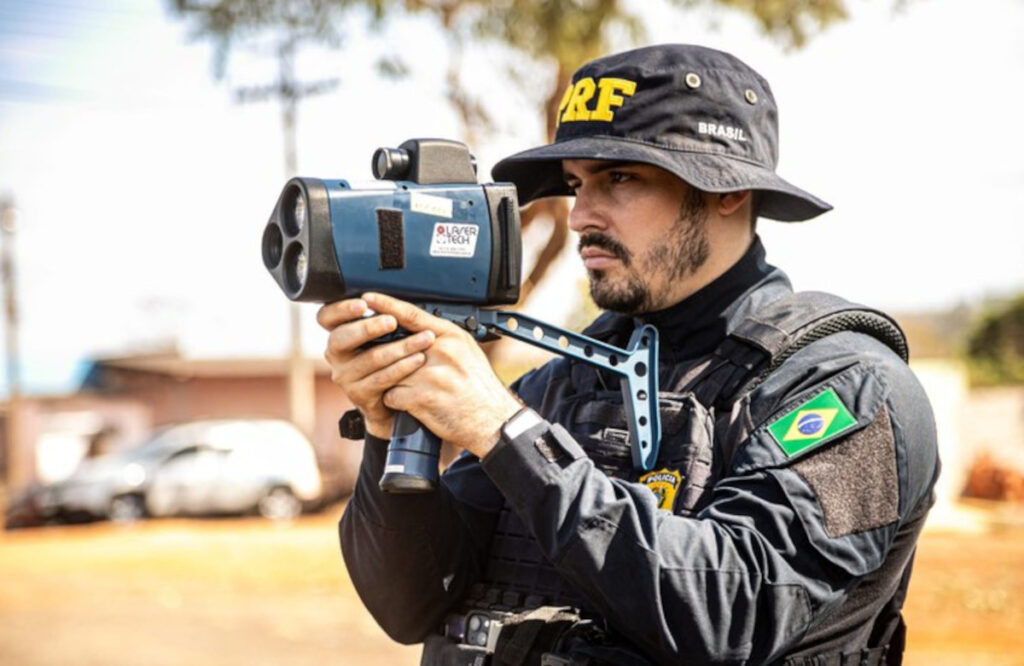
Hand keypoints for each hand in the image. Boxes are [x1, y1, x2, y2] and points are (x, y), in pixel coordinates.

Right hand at [317, 297, 436, 439]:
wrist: (393, 399)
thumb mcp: (383, 336)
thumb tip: (389, 296)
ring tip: (424, 339)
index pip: (326, 317)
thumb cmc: (389, 359)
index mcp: (339, 333)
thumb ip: (380, 316)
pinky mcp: (358, 394)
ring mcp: (345, 376)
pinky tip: (419, 358)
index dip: (340, 309)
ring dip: (400, 347)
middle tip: (392, 321)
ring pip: (370, 358)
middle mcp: (336, 354)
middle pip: (341, 338)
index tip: (363, 303)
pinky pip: (382, 378)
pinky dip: (403, 367)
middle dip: (368, 328)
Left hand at [360, 292, 522, 457]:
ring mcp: (431, 374)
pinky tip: (414, 405)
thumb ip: (441, 339)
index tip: (368, 298)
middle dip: (389, 357)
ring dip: (395, 382)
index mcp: (452, 337)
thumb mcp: (466, 352)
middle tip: (384, 361)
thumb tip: (414, 330)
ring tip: (412, 388)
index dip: (386, 305)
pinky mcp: (422, 397)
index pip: (412, 315)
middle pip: (397, 346)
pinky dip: (398, 402)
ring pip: (392, 372)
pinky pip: (392, 396)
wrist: (493, 420)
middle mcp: (442, 351)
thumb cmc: (479, 389)